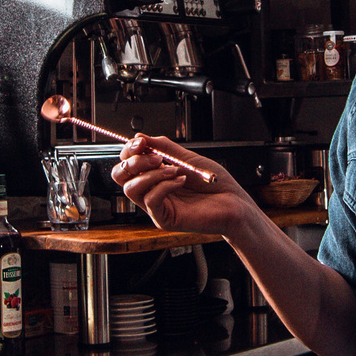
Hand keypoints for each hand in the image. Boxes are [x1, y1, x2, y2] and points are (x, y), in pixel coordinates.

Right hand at [107, 134, 253, 236]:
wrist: (234, 203)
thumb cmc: (215, 184)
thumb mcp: (188, 158)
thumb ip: (164, 147)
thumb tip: (140, 137)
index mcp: (154, 176)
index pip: (127, 163)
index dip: (129, 150)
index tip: (141, 141)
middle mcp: (151, 191)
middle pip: (120, 176)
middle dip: (133, 161)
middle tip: (155, 157)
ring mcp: (156, 206)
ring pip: (131, 188)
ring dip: (150, 173)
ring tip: (172, 169)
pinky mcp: (164, 219)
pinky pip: (151, 200)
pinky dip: (164, 186)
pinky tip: (180, 181)